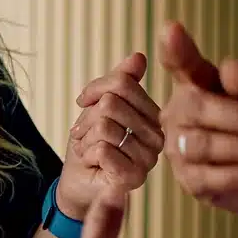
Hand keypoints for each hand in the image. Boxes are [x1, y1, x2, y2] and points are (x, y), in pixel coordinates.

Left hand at [60, 52, 163, 217]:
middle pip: (111, 104)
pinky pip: (102, 148)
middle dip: (87, 119)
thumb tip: (138, 57)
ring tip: (90, 150)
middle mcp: (159, 136)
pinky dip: (86, 154)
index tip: (84, 103)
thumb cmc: (90, 143)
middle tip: (86, 135)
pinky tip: (93, 163)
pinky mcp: (135, 176)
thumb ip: (118, 82)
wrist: (78, 181)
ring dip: (85, 139)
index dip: (93, 91)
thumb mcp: (97, 106)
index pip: (122, 83)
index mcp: (154, 115)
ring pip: (104, 127)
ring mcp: (149, 158)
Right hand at [160, 21, 237, 221]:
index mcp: (197, 85)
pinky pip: (207, 176)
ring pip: (201, 143)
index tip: (171, 29)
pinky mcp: (191, 180)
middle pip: (196, 108)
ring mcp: (180, 147)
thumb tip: (231, 68)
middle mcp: (181, 113)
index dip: (175, 48)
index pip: (182, 64)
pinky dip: (236, 174)